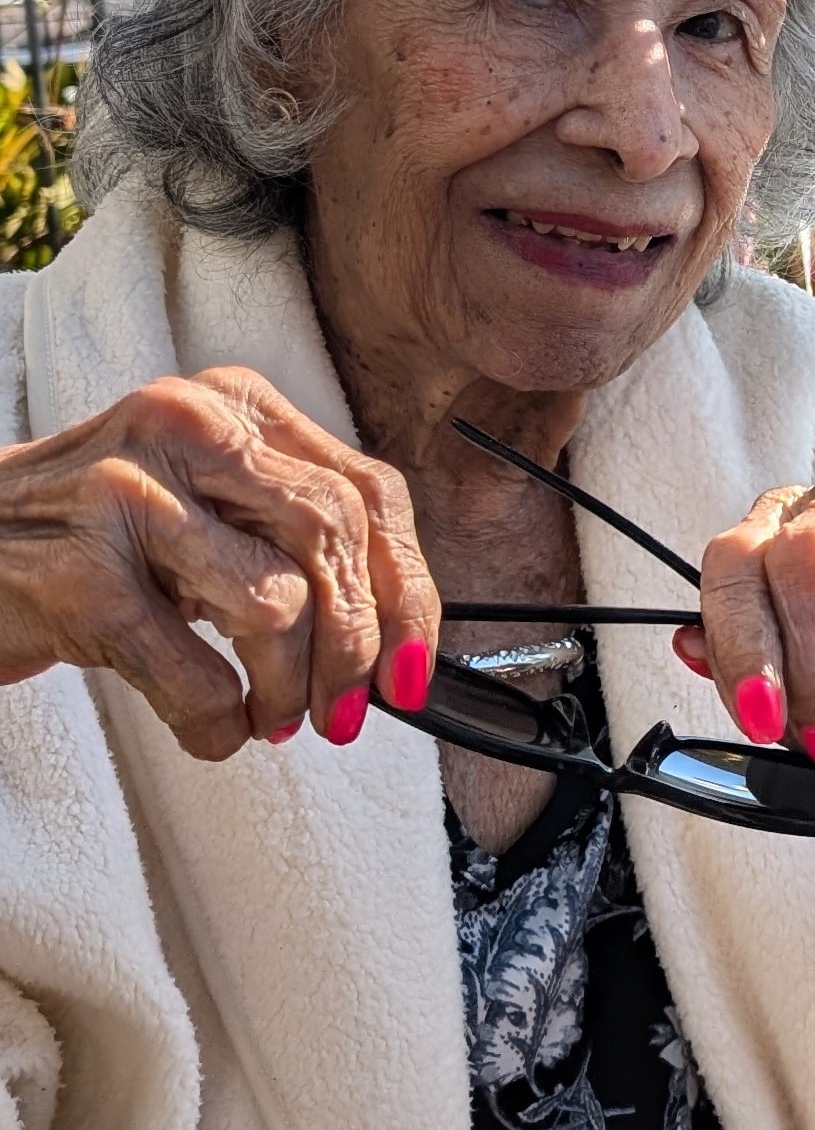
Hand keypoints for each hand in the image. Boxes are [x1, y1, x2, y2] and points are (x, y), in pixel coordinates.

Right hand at [0, 366, 438, 758]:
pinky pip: (194, 674)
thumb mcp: (200, 497)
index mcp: (232, 405)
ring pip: (276, 602)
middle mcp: (186, 430)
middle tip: (345, 708)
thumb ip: (286, 527)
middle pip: (333, 538)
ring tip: (272, 716)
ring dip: (290, 689)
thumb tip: (394, 621)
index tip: (412, 662)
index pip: (367, 490)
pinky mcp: (80, 579)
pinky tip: (214, 729)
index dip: (406, 587)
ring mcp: (129, 498)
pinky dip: (219, 723)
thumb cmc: (94, 529)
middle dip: (357, 644)